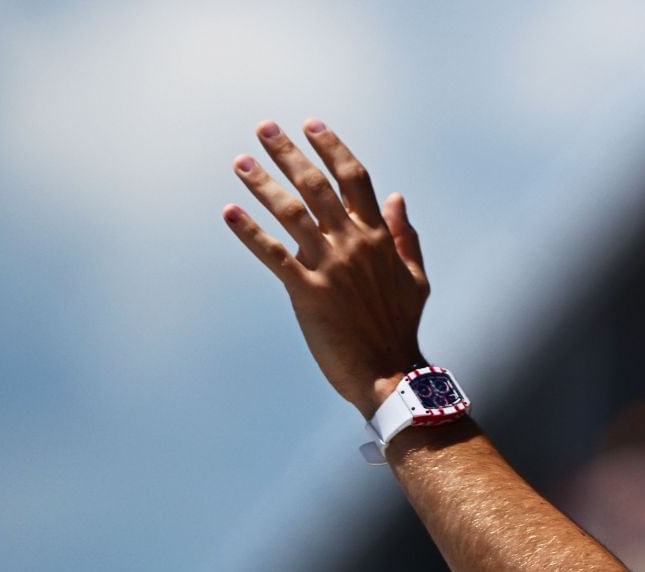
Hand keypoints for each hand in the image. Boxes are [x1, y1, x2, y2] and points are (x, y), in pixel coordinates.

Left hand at [223, 118, 429, 416]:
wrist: (390, 373)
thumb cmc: (401, 327)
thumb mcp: (415, 278)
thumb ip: (406, 236)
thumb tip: (397, 197)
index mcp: (379, 238)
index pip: (355, 179)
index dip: (333, 148)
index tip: (312, 124)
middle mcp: (354, 245)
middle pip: (318, 185)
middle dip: (289, 153)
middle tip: (264, 129)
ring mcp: (331, 267)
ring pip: (292, 213)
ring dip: (263, 184)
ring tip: (240, 162)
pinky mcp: (308, 293)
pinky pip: (274, 255)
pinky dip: (250, 233)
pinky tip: (229, 212)